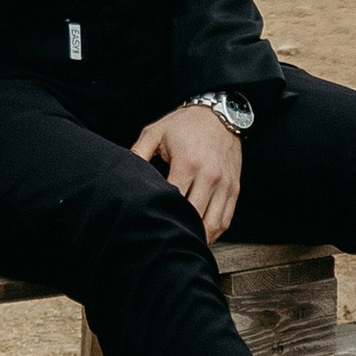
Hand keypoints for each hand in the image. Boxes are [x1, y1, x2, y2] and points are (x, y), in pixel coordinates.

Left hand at [133, 101, 243, 237]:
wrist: (219, 114)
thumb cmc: (184, 124)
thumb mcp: (156, 132)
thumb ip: (138, 152)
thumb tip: (121, 173)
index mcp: (187, 163)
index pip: (174, 200)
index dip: (162, 214)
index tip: (150, 221)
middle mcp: (209, 176)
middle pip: (193, 216)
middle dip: (179, 229)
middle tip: (162, 239)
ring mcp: (224, 184)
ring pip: (213, 223)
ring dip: (198, 236)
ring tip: (182, 241)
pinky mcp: (234, 188)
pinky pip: (225, 219)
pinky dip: (213, 232)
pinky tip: (200, 235)